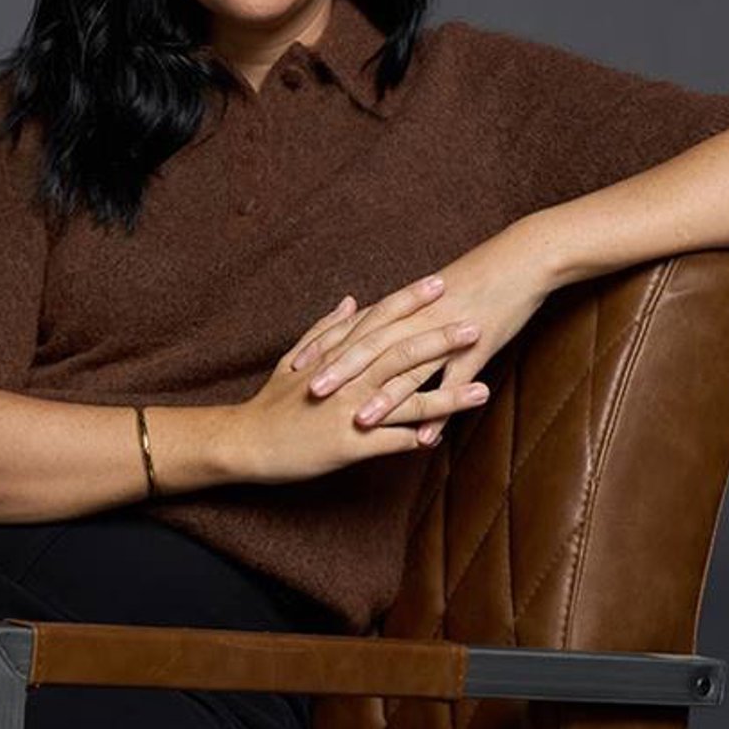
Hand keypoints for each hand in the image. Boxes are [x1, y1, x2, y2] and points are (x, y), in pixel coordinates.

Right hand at [229, 273, 495, 484]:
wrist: (244, 441)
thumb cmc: (271, 402)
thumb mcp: (295, 357)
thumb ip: (326, 327)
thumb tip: (352, 301)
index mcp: (336, 355)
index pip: (380, 320)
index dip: (410, 301)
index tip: (440, 283)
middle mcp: (346, 379)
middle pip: (400, 353)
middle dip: (440, 340)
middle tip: (476, 325)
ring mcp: (348, 411)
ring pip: (405, 399)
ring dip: (447, 395)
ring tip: (484, 390)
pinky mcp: (347, 445)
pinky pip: (389, 442)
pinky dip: (416, 440)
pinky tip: (444, 439)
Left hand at [290, 225, 556, 446]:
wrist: (521, 260)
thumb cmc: (477, 279)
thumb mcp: (434, 298)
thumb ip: (403, 317)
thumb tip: (378, 330)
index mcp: (405, 309)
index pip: (355, 330)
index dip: (325, 347)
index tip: (294, 366)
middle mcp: (419, 321)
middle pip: (373, 349)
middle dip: (341, 372)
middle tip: (311, 394)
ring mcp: (448, 336)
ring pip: (411, 368)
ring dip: (385, 397)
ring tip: (360, 422)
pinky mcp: (477, 349)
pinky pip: (455, 384)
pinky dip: (441, 410)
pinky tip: (426, 437)